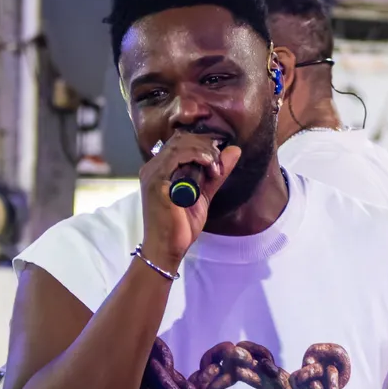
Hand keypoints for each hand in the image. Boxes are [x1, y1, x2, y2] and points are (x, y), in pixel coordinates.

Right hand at [136, 131, 241, 271]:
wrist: (167, 249)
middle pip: (180, 139)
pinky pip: (178, 157)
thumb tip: (235, 150)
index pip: (180, 142)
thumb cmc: (181, 225)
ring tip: (216, 168)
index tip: (219, 158)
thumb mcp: (203, 194)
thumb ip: (216, 173)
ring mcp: (152, 173)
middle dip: (205, 146)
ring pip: (180, 144)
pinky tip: (210, 167)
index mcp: (159, 169)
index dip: (202, 144)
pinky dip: (197, 157)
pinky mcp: (157, 182)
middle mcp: (152, 167)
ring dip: (204, 151)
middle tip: (219, 163)